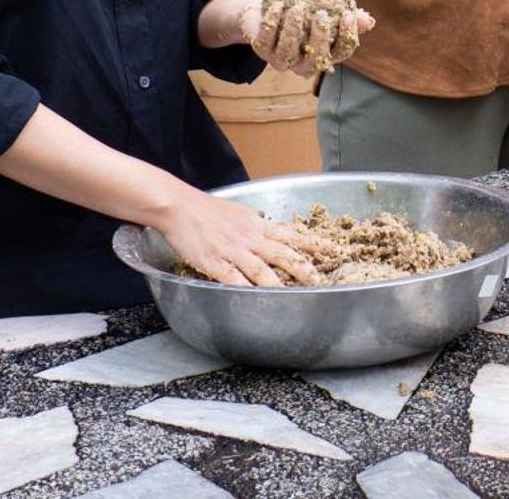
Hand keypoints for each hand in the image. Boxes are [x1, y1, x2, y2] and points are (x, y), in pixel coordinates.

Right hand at [161, 189, 325, 286]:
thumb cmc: (205, 209)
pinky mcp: (215, 263)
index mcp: (256, 225)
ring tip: (296, 296)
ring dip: (281, 284)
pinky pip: (235, 280)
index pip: (290, 235)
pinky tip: (257, 302)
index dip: (311, 244)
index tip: (330, 250)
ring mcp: (233, 251)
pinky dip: (247, 292)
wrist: (179, 207)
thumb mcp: (238, 213)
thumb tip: (270, 233)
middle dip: (304, 268)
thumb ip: (256, 226)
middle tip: (321, 280)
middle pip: (283, 254)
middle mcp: (250, 238)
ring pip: (263, 271)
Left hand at [235, 0, 373, 75]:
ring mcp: (281, 60)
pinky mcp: (262, 51)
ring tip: (298, 7)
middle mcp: (303, 63)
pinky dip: (272, 22)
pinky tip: (279, 4)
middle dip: (319, 38)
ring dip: (293, 30)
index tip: (347, 14)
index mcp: (324, 54)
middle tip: (320, 15)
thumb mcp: (327, 12)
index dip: (347, 35)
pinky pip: (265, 41)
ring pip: (287, 53)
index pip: (342, 52)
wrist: (270, 10)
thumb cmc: (305, 13)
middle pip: (315, 59)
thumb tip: (368, 20)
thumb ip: (347, 15)